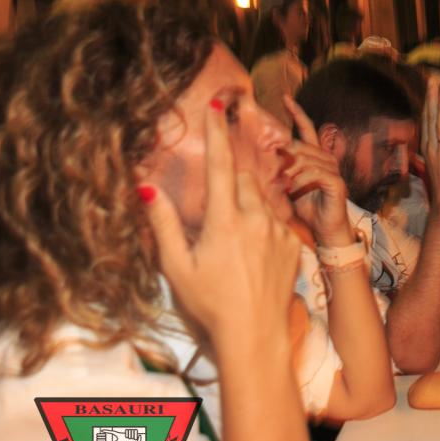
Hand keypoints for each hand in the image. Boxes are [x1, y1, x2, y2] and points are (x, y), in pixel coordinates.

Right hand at [142, 103, 299, 351]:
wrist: (255, 335)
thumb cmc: (209, 304)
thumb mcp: (176, 266)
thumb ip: (162, 223)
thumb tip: (145, 186)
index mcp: (225, 221)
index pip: (221, 165)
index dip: (217, 133)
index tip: (217, 105)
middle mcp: (257, 219)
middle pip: (245, 182)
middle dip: (231, 186)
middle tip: (218, 217)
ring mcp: (280, 232)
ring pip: (264, 202)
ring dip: (249, 208)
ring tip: (236, 244)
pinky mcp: (294, 246)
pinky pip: (278, 224)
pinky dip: (264, 229)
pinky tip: (254, 258)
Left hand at [282, 96, 352, 247]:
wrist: (326, 232)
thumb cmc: (306, 209)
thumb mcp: (286, 186)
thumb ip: (279, 169)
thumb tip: (260, 157)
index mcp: (315, 156)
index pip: (306, 128)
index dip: (297, 112)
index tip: (285, 98)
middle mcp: (326, 159)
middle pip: (298, 145)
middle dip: (282, 158)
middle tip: (272, 174)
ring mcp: (332, 169)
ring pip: (304, 158)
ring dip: (288, 172)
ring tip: (281, 186)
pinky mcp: (336, 182)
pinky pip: (313, 173)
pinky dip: (299, 181)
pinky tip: (291, 190)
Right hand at [422, 79, 439, 212]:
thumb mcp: (436, 162)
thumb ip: (434, 147)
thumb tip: (431, 136)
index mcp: (429, 147)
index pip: (428, 120)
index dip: (430, 102)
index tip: (431, 86)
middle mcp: (434, 148)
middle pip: (432, 120)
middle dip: (433, 99)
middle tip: (434, 81)